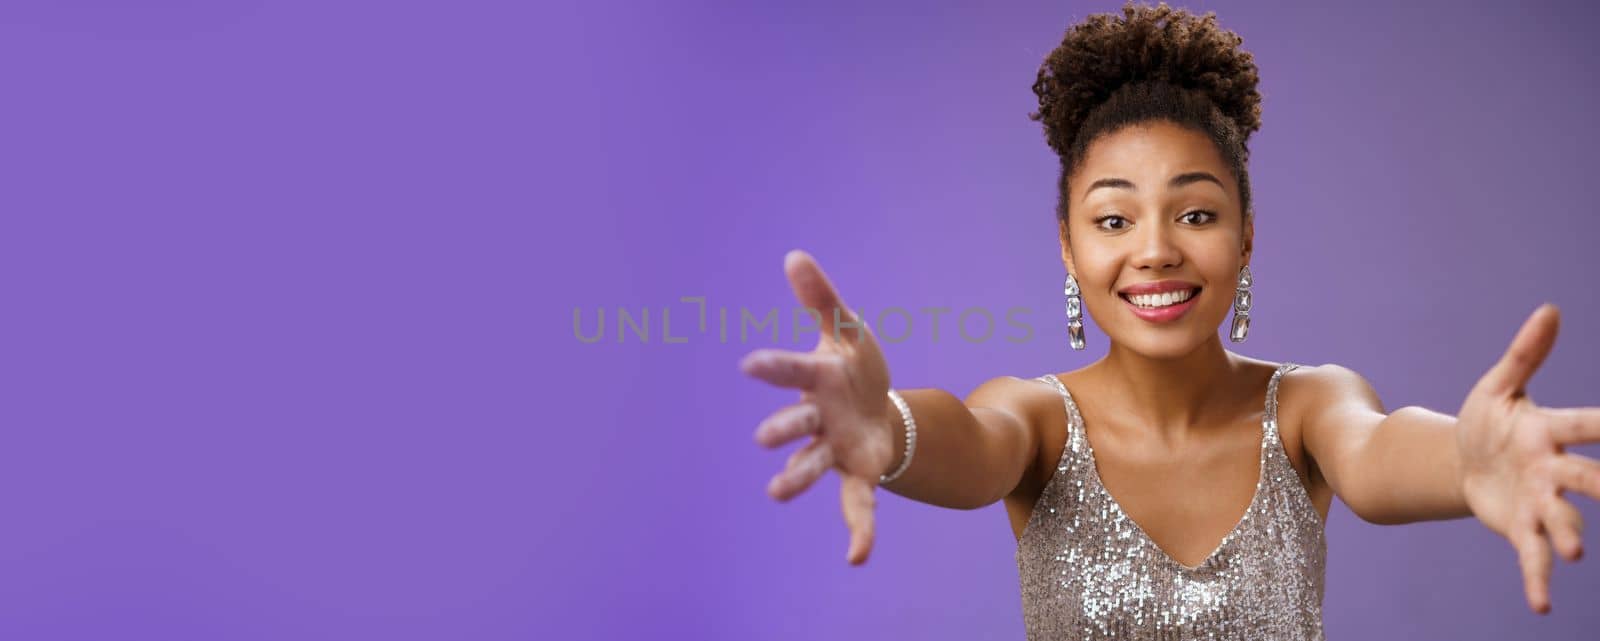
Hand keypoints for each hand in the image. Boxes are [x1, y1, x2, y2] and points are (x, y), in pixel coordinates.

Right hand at [738, 250, 893, 565]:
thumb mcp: (847, 331)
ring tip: (776, 492)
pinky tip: (857, 559)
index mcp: (816, 379)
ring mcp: (834, 449)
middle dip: (783, 428)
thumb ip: (822, 299)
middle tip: (764, 437)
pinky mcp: (858, 474)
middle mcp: (817, 418)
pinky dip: (859, 532)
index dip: (774, 369)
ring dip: (795, 478)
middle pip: (797, 423)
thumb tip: (794, 256)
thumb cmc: (855, 370)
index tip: (749, 366)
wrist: (880, 409)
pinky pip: (856, 505)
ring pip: (811, 464)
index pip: (792, 371)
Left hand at [1458, 303, 1599, 613]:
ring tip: (1576, 553)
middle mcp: (1554, 468)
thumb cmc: (1489, 420)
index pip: (1585, 424)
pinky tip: (1539, 606)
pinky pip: (1532, 556)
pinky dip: (1537, 581)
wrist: (1462, 459)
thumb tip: (1549, 309)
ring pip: (1562, 519)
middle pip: (1586, 477)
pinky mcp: (1522, 528)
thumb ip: (1524, 354)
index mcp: (1549, 430)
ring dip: (1571, 535)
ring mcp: (1541, 501)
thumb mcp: (1498, 386)